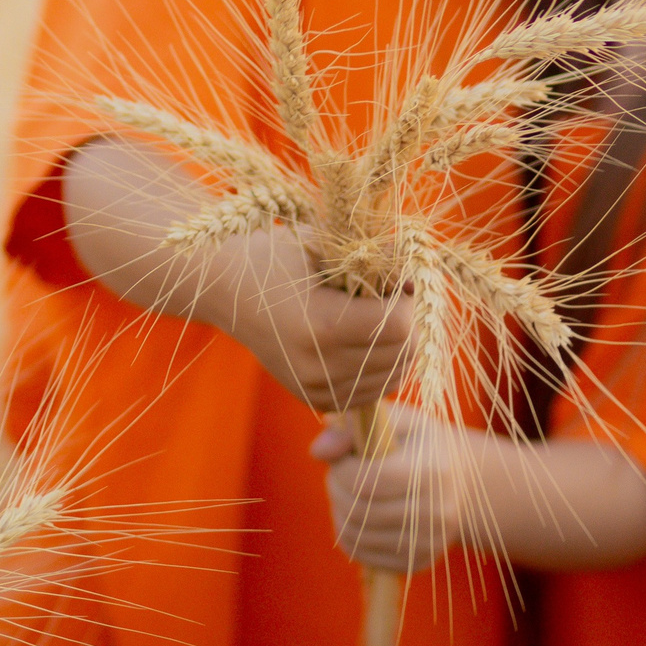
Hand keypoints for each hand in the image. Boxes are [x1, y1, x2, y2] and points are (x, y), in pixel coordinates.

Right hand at [199, 227, 414, 415]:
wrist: (229, 289)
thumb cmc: (278, 257)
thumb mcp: (326, 246)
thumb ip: (374, 259)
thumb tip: (416, 265)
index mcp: (321, 327)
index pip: (399, 326)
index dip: (407, 299)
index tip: (396, 280)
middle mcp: (318, 367)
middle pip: (402, 353)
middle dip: (408, 322)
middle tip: (391, 296)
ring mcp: (316, 389)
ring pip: (395, 376)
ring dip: (398, 345)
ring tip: (376, 316)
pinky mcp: (316, 399)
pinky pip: (374, 390)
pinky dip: (381, 366)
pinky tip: (365, 340)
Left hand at [313, 404, 469, 575]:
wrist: (461, 481)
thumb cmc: (419, 443)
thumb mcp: (393, 421)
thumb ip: (352, 427)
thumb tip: (317, 450)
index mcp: (433, 470)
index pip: (369, 481)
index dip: (342, 469)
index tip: (341, 457)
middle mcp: (437, 513)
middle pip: (359, 510)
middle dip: (336, 488)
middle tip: (338, 473)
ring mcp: (428, 543)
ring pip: (356, 534)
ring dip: (339, 510)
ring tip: (348, 490)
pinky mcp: (416, 562)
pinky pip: (361, 553)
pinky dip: (349, 532)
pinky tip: (357, 512)